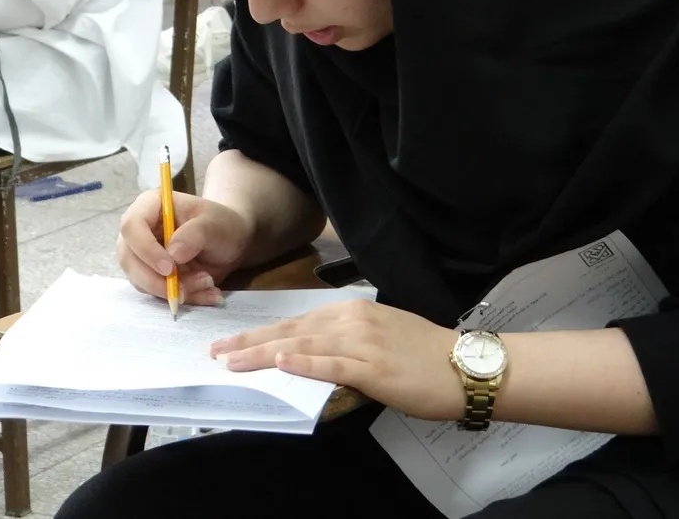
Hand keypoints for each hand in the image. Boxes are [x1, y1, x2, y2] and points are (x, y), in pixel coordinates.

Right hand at [116, 190, 255, 306]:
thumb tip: (172, 255)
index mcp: (150, 206)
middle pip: (129, 259)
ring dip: (173, 290)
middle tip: (187, 288)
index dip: (146, 249)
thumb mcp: (214, 224)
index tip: (169, 268)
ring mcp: (140, 255)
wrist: (229, 243)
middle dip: (158, 280)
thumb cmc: (220, 225)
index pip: (132, 226)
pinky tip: (207, 293)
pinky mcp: (149, 276)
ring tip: (208, 283)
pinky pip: (156, 293)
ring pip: (141, 281)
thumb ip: (195, 234)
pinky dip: (182, 297)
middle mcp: (138, 231)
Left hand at [210, 299, 465, 420]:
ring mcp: (362, 342)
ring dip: (263, 353)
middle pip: (291, 331)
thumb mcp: (379, 337)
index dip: (261, 331)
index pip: (295, 322)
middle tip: (215, 351)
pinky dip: (304, 362)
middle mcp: (352, 320)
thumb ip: (344, 342)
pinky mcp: (373, 366)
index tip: (231, 340)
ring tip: (231, 361)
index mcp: (351, 311)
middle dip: (250, 342)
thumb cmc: (423, 355)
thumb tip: (311, 352)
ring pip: (302, 346)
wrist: (463, 366)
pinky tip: (281, 361)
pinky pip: (332, 364)